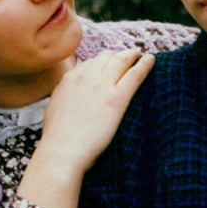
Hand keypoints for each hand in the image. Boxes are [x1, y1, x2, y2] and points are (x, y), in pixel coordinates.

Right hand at [40, 49, 154, 172]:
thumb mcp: (55, 107)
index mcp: (70, 78)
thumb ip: (65, 94)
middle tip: (130, 58)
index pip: (91, 62)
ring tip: (142, 57)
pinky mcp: (116, 98)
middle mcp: (86, 77)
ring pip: (121, 60)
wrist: (62, 151)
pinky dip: (145, 64)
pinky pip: (134, 74)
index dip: (104, 62)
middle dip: (119, 56)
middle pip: (107, 56)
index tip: (112, 65)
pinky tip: (151, 60)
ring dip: (133, 56)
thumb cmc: (58, 138)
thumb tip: (71, 93)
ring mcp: (101, 86)